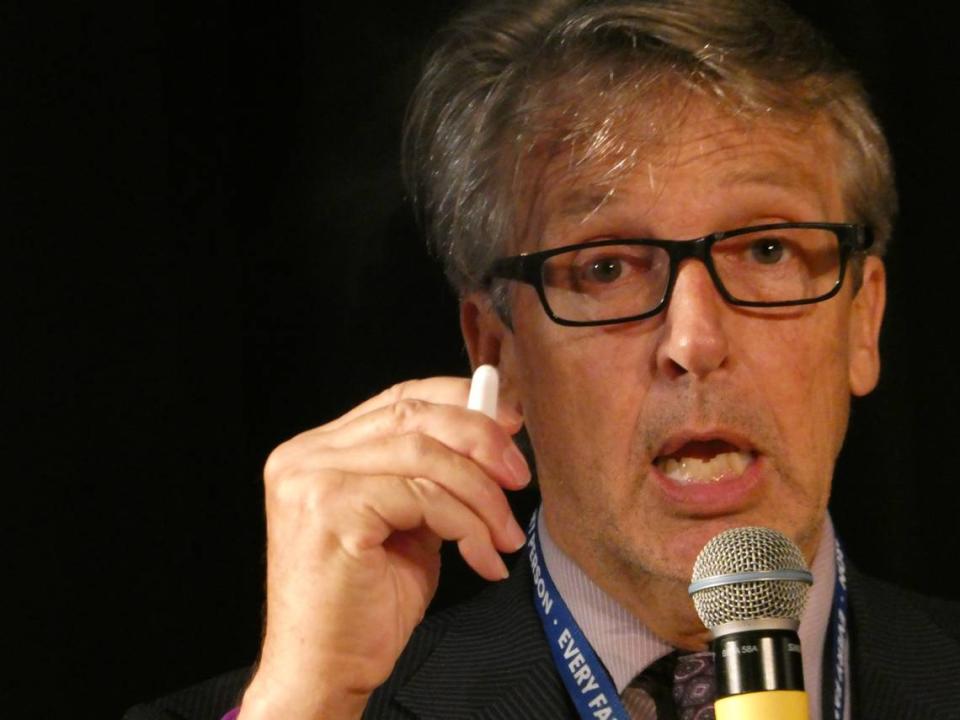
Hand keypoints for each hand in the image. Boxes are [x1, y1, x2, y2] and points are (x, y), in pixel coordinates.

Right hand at [238, 377, 530, 719]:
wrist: (326, 671)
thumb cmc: (366, 604)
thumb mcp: (409, 522)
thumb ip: (433, 476)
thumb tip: (494, 434)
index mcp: (318, 450)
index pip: (398, 399)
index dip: (459, 401)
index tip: (508, 423)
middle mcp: (305, 456)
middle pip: (413, 417)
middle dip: (481, 441)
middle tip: (519, 476)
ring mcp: (312, 479)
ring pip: (425, 456)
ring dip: (481, 494)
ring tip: (504, 535)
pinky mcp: (330, 510)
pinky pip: (424, 497)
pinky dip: (466, 525)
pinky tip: (482, 558)